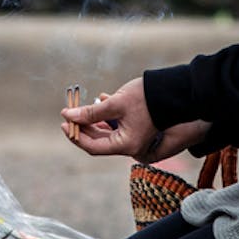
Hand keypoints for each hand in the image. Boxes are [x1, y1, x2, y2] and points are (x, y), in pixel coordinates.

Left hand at [60, 79, 210, 163]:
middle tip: (69, 113)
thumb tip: (67, 115)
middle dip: (82, 126)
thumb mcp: (115, 103)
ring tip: (83, 106)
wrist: (174, 91)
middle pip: (99, 141)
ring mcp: (135, 140)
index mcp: (126, 145)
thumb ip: (90, 113)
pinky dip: (105, 118)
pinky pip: (116, 128)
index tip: (63, 121)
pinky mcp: (137, 131)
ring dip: (93, 121)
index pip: (93, 146)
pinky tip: (99, 103)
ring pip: (106, 134)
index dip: (75, 135)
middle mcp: (131, 147)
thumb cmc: (147, 97)